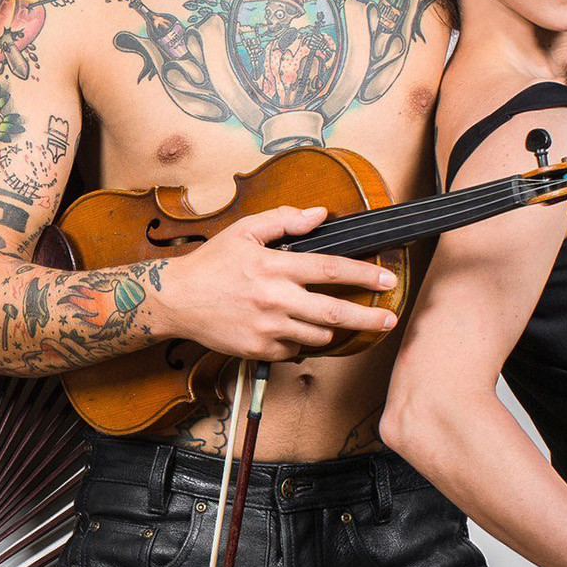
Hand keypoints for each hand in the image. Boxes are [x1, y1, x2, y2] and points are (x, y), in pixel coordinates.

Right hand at [161, 206, 400, 361]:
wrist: (176, 300)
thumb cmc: (211, 264)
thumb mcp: (244, 231)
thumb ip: (284, 221)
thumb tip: (319, 214)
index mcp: (275, 266)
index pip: (331, 270)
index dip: (364, 276)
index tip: (387, 280)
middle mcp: (274, 300)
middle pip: (334, 312)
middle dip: (369, 318)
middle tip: (390, 319)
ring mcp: (267, 329)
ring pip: (318, 336)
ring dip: (329, 328)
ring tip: (328, 319)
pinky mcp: (258, 350)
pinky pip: (294, 351)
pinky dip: (299, 342)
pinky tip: (289, 329)